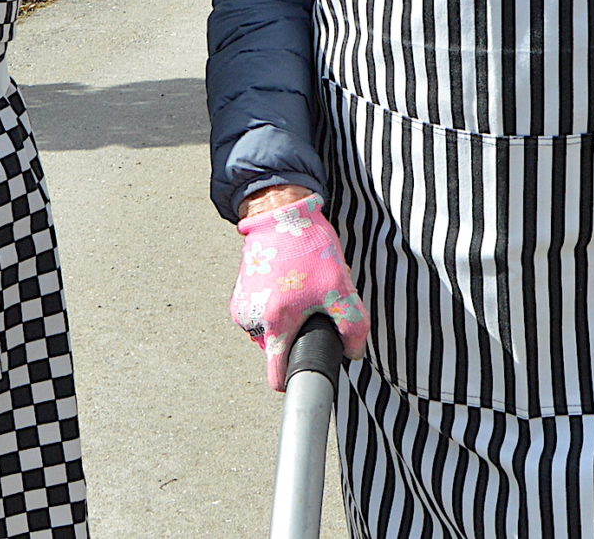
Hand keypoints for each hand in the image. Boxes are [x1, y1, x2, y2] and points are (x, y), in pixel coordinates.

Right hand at [230, 193, 368, 390]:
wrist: (281, 214)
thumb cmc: (308, 249)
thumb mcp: (341, 289)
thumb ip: (353, 328)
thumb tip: (353, 352)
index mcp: (276, 323)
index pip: (276, 375)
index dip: (293, 379)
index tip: (305, 373)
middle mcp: (252, 319)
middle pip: (277, 349)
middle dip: (295, 336)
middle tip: (311, 307)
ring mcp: (243, 306)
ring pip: (269, 331)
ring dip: (285, 320)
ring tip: (299, 290)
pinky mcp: (240, 293)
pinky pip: (261, 314)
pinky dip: (274, 306)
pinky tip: (286, 284)